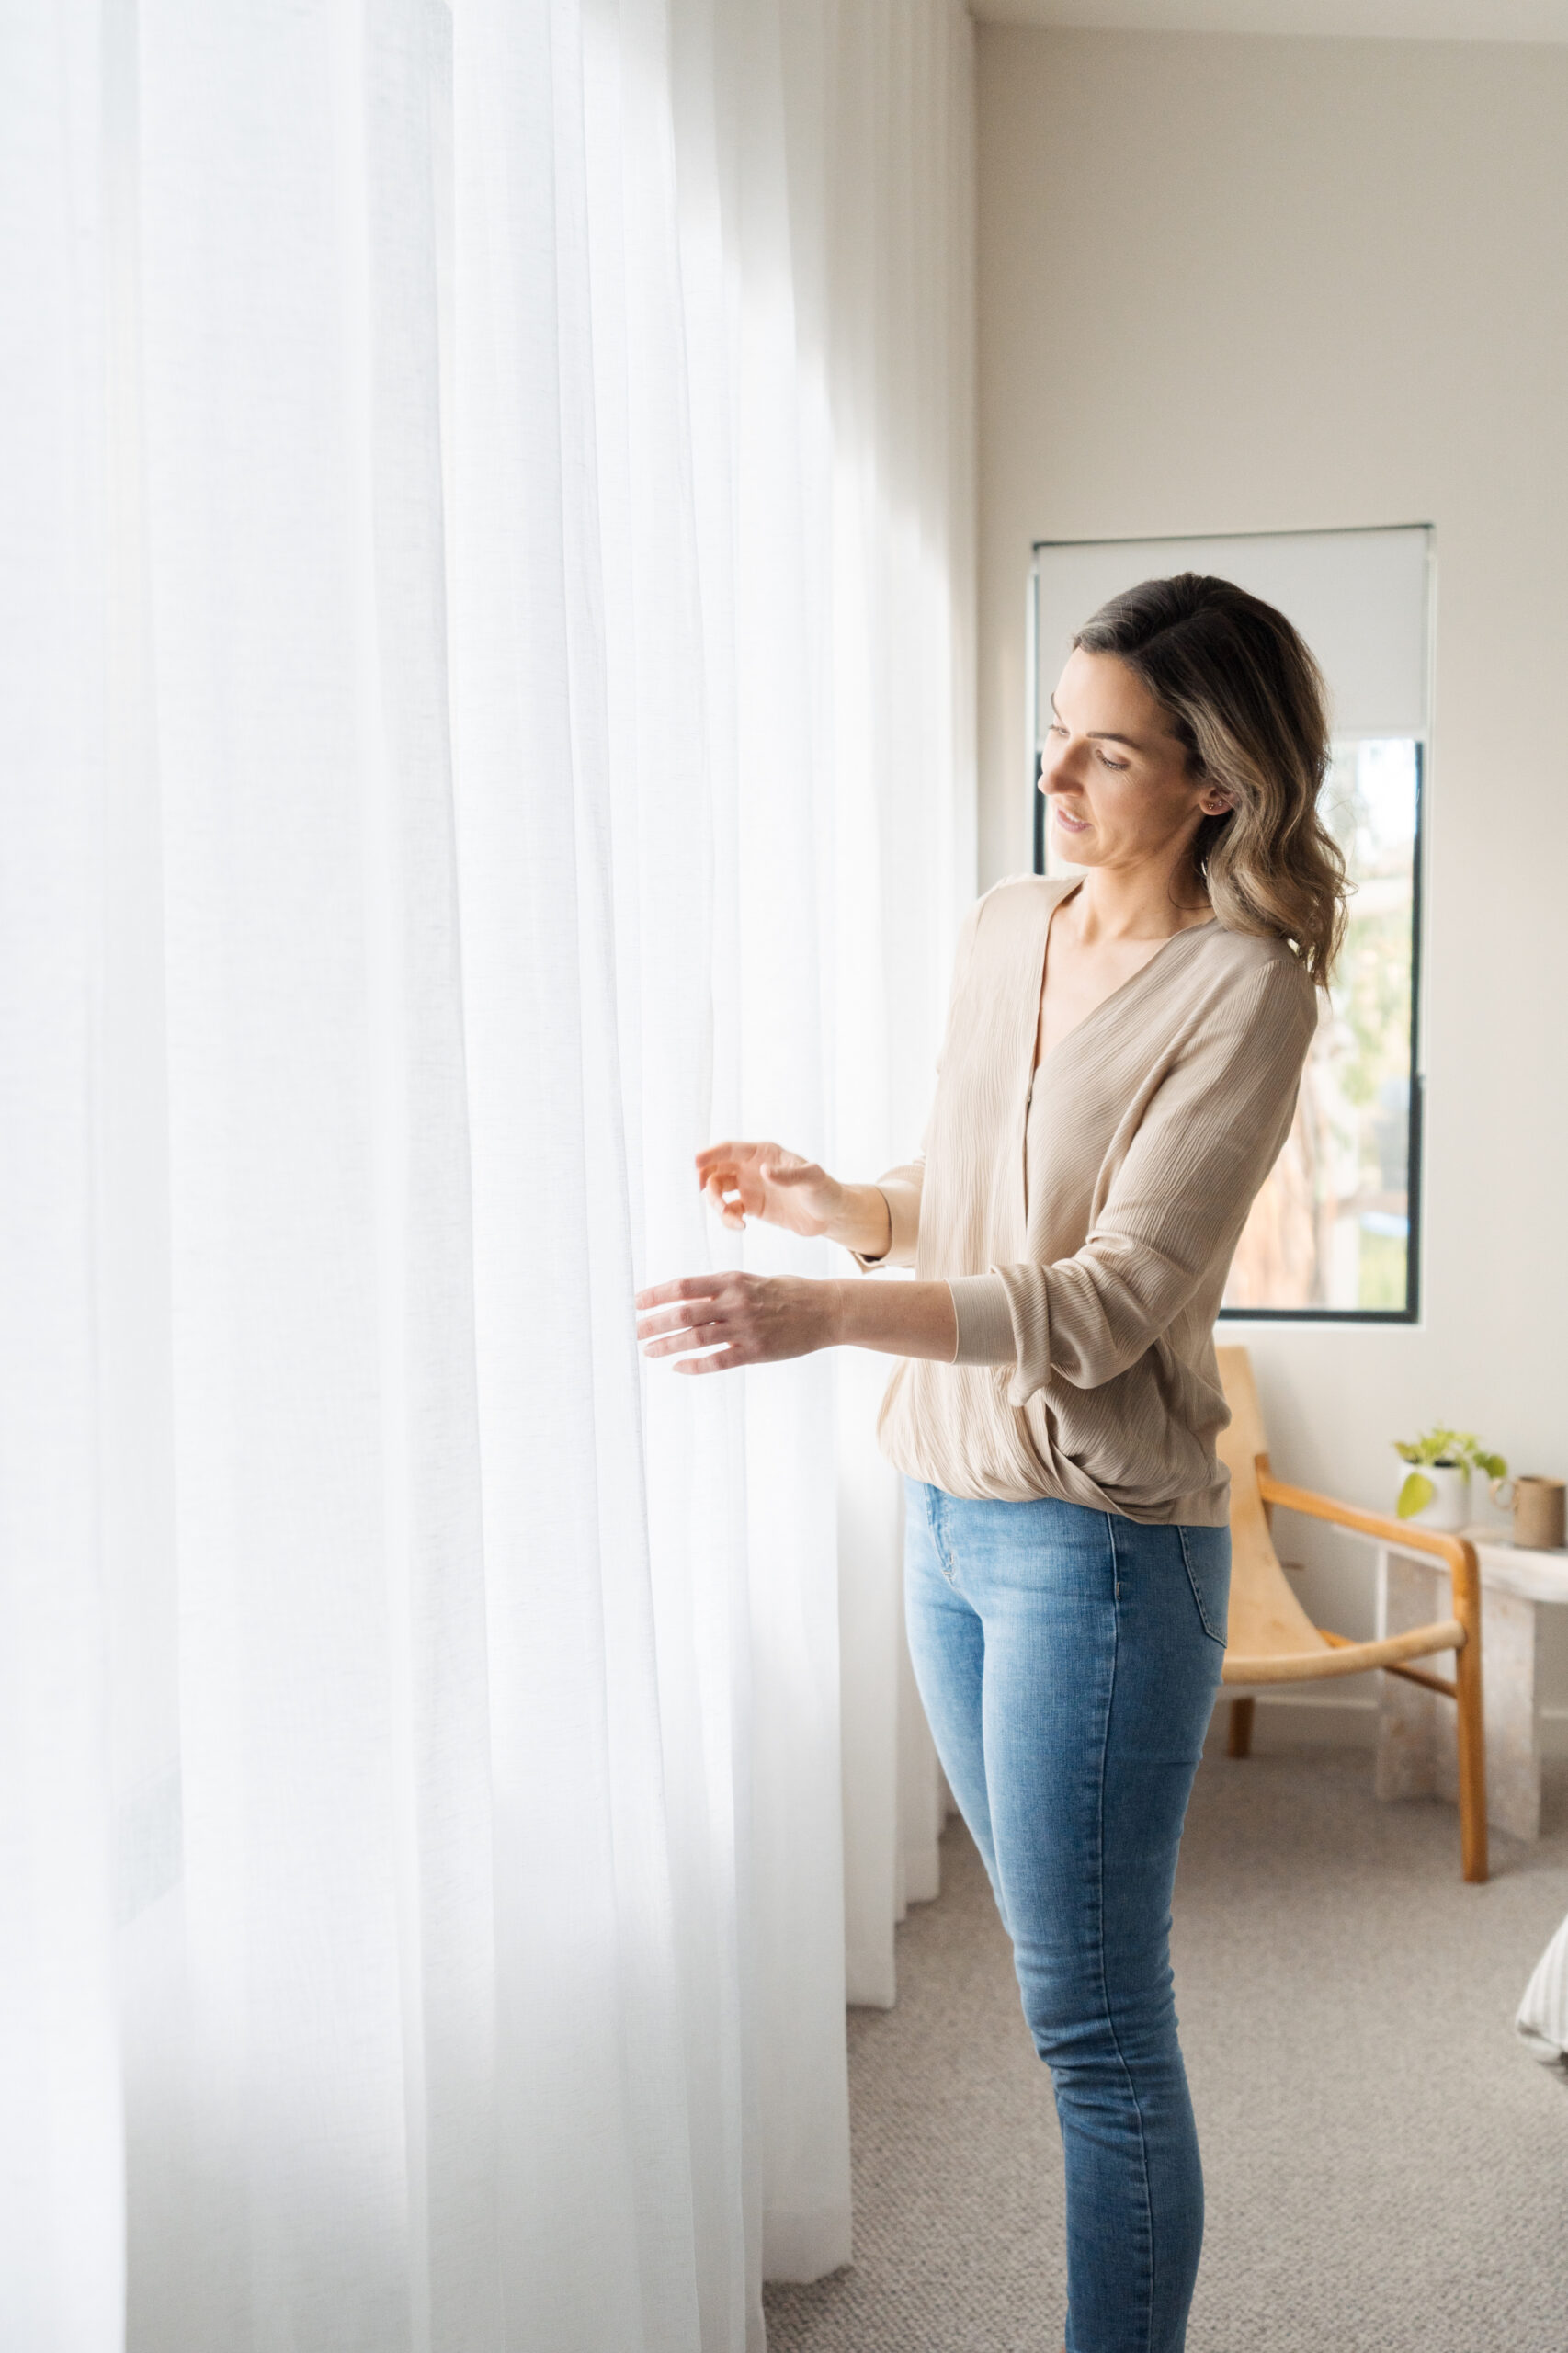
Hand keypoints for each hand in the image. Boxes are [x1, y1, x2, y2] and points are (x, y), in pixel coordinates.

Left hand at [634, 1271, 841, 1373]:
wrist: (826, 1309)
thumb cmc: (786, 1292)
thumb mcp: (751, 1280)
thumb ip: (720, 1289)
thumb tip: (684, 1297)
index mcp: (732, 1280)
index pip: (683, 1286)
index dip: (655, 1295)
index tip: (636, 1303)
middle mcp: (735, 1302)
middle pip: (683, 1313)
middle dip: (653, 1323)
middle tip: (634, 1332)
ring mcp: (745, 1328)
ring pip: (695, 1339)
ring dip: (667, 1346)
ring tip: (649, 1351)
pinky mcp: (756, 1352)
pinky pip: (717, 1361)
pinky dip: (694, 1366)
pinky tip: (678, 1367)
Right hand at [694, 1140, 842, 1239]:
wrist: (831, 1216)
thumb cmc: (825, 1191)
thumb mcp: (812, 1179)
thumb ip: (790, 1175)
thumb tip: (764, 1171)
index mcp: (764, 1154)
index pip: (730, 1149)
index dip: (711, 1153)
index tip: (695, 1161)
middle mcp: (752, 1168)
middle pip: (717, 1168)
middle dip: (707, 1181)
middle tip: (709, 1197)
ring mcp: (750, 1187)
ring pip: (719, 1190)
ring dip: (716, 1204)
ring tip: (733, 1218)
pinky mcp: (752, 1207)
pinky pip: (729, 1211)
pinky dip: (728, 1219)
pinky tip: (741, 1227)